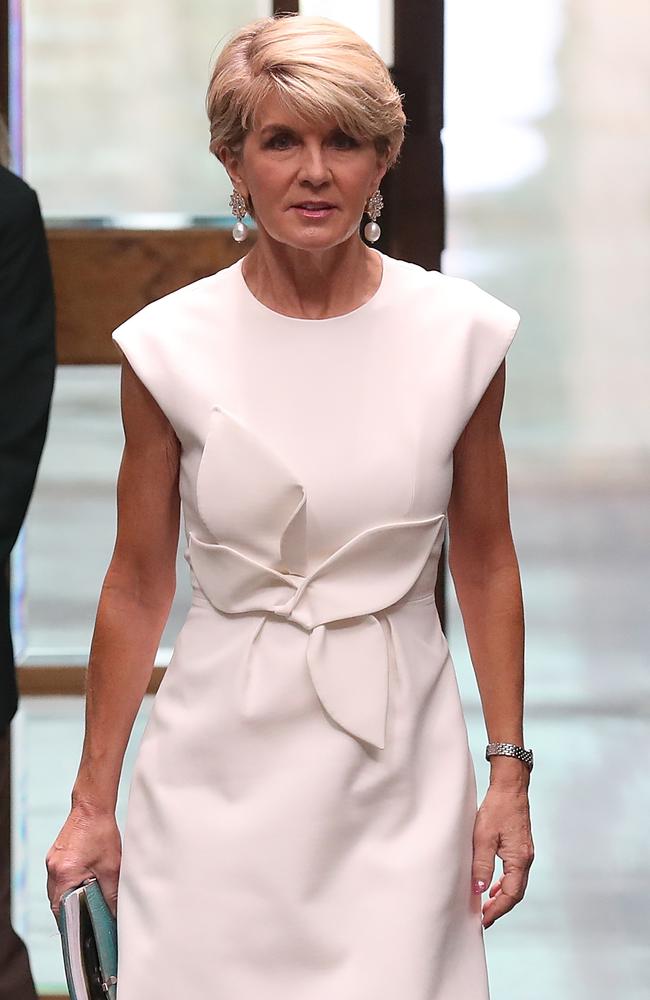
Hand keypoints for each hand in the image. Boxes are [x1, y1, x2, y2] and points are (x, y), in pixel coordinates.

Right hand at [46, 801, 121, 921]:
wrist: (92, 807)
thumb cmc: (101, 833)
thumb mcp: (111, 867)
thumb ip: (112, 894)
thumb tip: (114, 914)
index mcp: (64, 875)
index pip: (60, 912)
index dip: (71, 924)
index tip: (81, 933)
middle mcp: (53, 870)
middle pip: (57, 902)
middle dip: (71, 911)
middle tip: (86, 920)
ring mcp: (52, 862)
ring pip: (57, 890)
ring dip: (70, 897)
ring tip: (86, 903)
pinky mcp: (56, 855)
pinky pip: (59, 877)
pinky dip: (70, 884)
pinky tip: (83, 882)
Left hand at [471, 777, 533, 927]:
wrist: (510, 788)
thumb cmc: (497, 808)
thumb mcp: (483, 836)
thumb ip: (482, 864)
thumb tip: (479, 889)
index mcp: (519, 859)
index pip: (511, 894)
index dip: (497, 910)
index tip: (484, 921)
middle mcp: (526, 859)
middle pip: (516, 893)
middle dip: (500, 907)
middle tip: (484, 918)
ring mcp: (525, 853)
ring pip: (516, 884)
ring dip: (502, 897)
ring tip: (486, 906)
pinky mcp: (520, 847)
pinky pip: (515, 873)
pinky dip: (504, 883)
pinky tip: (493, 885)